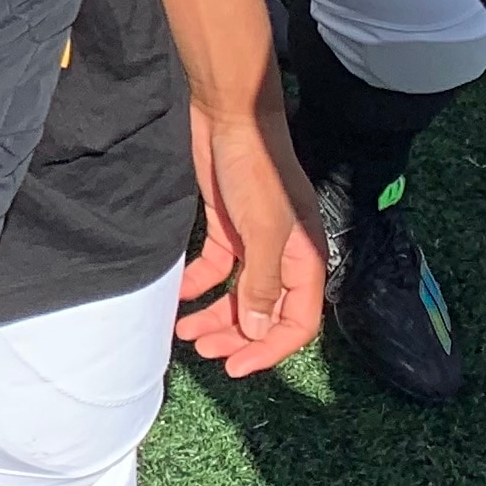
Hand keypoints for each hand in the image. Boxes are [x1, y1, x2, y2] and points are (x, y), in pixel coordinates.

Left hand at [176, 95, 324, 373]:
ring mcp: (255, 241)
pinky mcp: (228, 226)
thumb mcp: (262, 232)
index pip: (297, 322)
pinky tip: (179, 294)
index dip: (270, 349)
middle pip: (265, 312)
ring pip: (239, 293)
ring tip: (185, 333)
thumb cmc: (256, 171)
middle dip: (236, 336)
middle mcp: (284, 256)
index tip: (236, 367)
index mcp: (305, 260)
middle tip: (203, 352)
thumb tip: (258, 333)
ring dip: (216, 315)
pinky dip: (199, 283)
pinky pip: (216, 266)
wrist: (231, 118)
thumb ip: (261, 285)